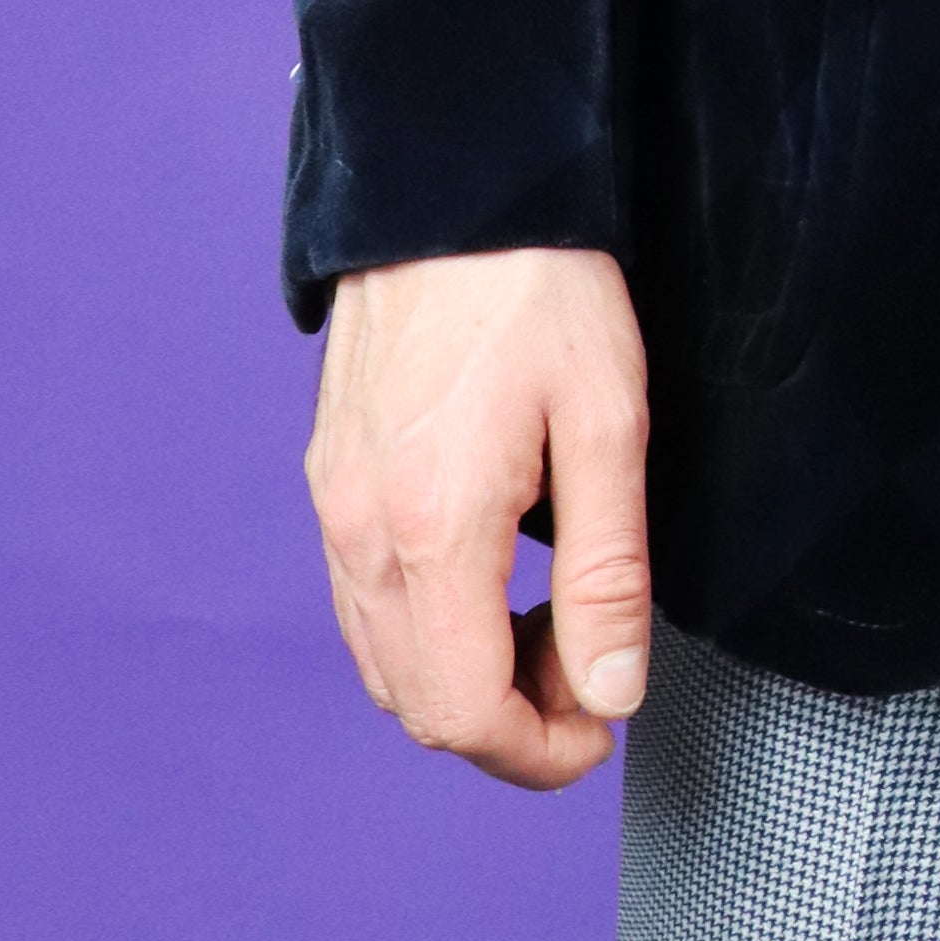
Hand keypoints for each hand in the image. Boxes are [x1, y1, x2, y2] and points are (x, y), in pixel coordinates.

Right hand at [305, 244, 651, 790]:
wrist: (455, 187)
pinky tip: (493, 580)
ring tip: (550, 625)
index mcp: (432, 528)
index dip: (538, 753)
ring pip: (383, 661)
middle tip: (589, 671)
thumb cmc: (542, 288)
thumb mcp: (609, 424)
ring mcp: (331, 505)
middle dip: (507, 723)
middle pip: (415, 704)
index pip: (462, 713)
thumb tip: (610, 695)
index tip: (602, 730)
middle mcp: (359, 532)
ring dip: (464, 679)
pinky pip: (364, 602)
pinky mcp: (329, 476)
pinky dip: (427, 629)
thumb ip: (609, 573)